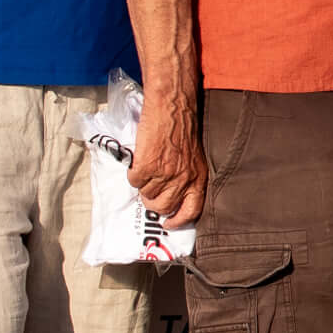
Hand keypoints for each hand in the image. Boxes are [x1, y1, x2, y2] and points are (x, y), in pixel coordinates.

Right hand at [129, 105, 209, 227]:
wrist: (173, 108)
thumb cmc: (183, 130)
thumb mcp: (194, 157)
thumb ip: (187, 177)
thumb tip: (173, 197)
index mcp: (198, 178)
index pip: (192, 210)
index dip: (179, 221)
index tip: (169, 224)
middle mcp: (183, 179)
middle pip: (162, 207)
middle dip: (153, 203)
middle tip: (150, 191)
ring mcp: (164, 174)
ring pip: (145, 195)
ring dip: (143, 185)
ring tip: (148, 167)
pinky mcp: (147, 166)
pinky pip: (134, 181)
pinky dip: (134, 172)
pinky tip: (140, 160)